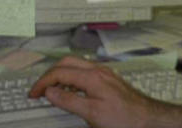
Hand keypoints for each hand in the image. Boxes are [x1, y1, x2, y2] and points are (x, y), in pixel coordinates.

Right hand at [28, 56, 169, 127]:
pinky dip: (72, 77)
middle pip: (66, 63)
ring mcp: (104, 73)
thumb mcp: (91, 113)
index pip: (59, 73)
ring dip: (61, 74)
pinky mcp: (109, 79)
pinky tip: (71, 90)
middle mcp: (98, 70)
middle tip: (39, 89)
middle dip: (49, 74)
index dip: (43, 83)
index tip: (33, 93)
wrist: (148, 119)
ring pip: (76, 65)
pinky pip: (85, 71)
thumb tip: (50, 92)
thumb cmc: (125, 118)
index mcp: (91, 77)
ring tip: (52, 90)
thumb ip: (69, 101)